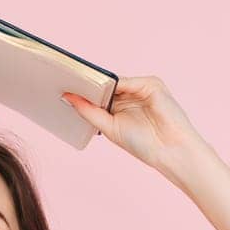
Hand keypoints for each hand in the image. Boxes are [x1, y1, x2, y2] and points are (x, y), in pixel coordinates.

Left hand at [61, 76, 203, 168]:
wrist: (171, 150)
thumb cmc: (144, 144)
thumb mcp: (109, 127)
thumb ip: (90, 111)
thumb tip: (68, 98)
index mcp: (120, 105)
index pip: (98, 94)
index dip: (81, 91)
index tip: (59, 87)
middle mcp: (130, 94)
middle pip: (104, 84)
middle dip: (85, 83)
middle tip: (58, 79)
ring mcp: (141, 88)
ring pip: (113, 80)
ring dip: (95, 81)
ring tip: (72, 79)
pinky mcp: (151, 84)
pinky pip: (126, 80)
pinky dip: (111, 82)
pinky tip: (95, 84)